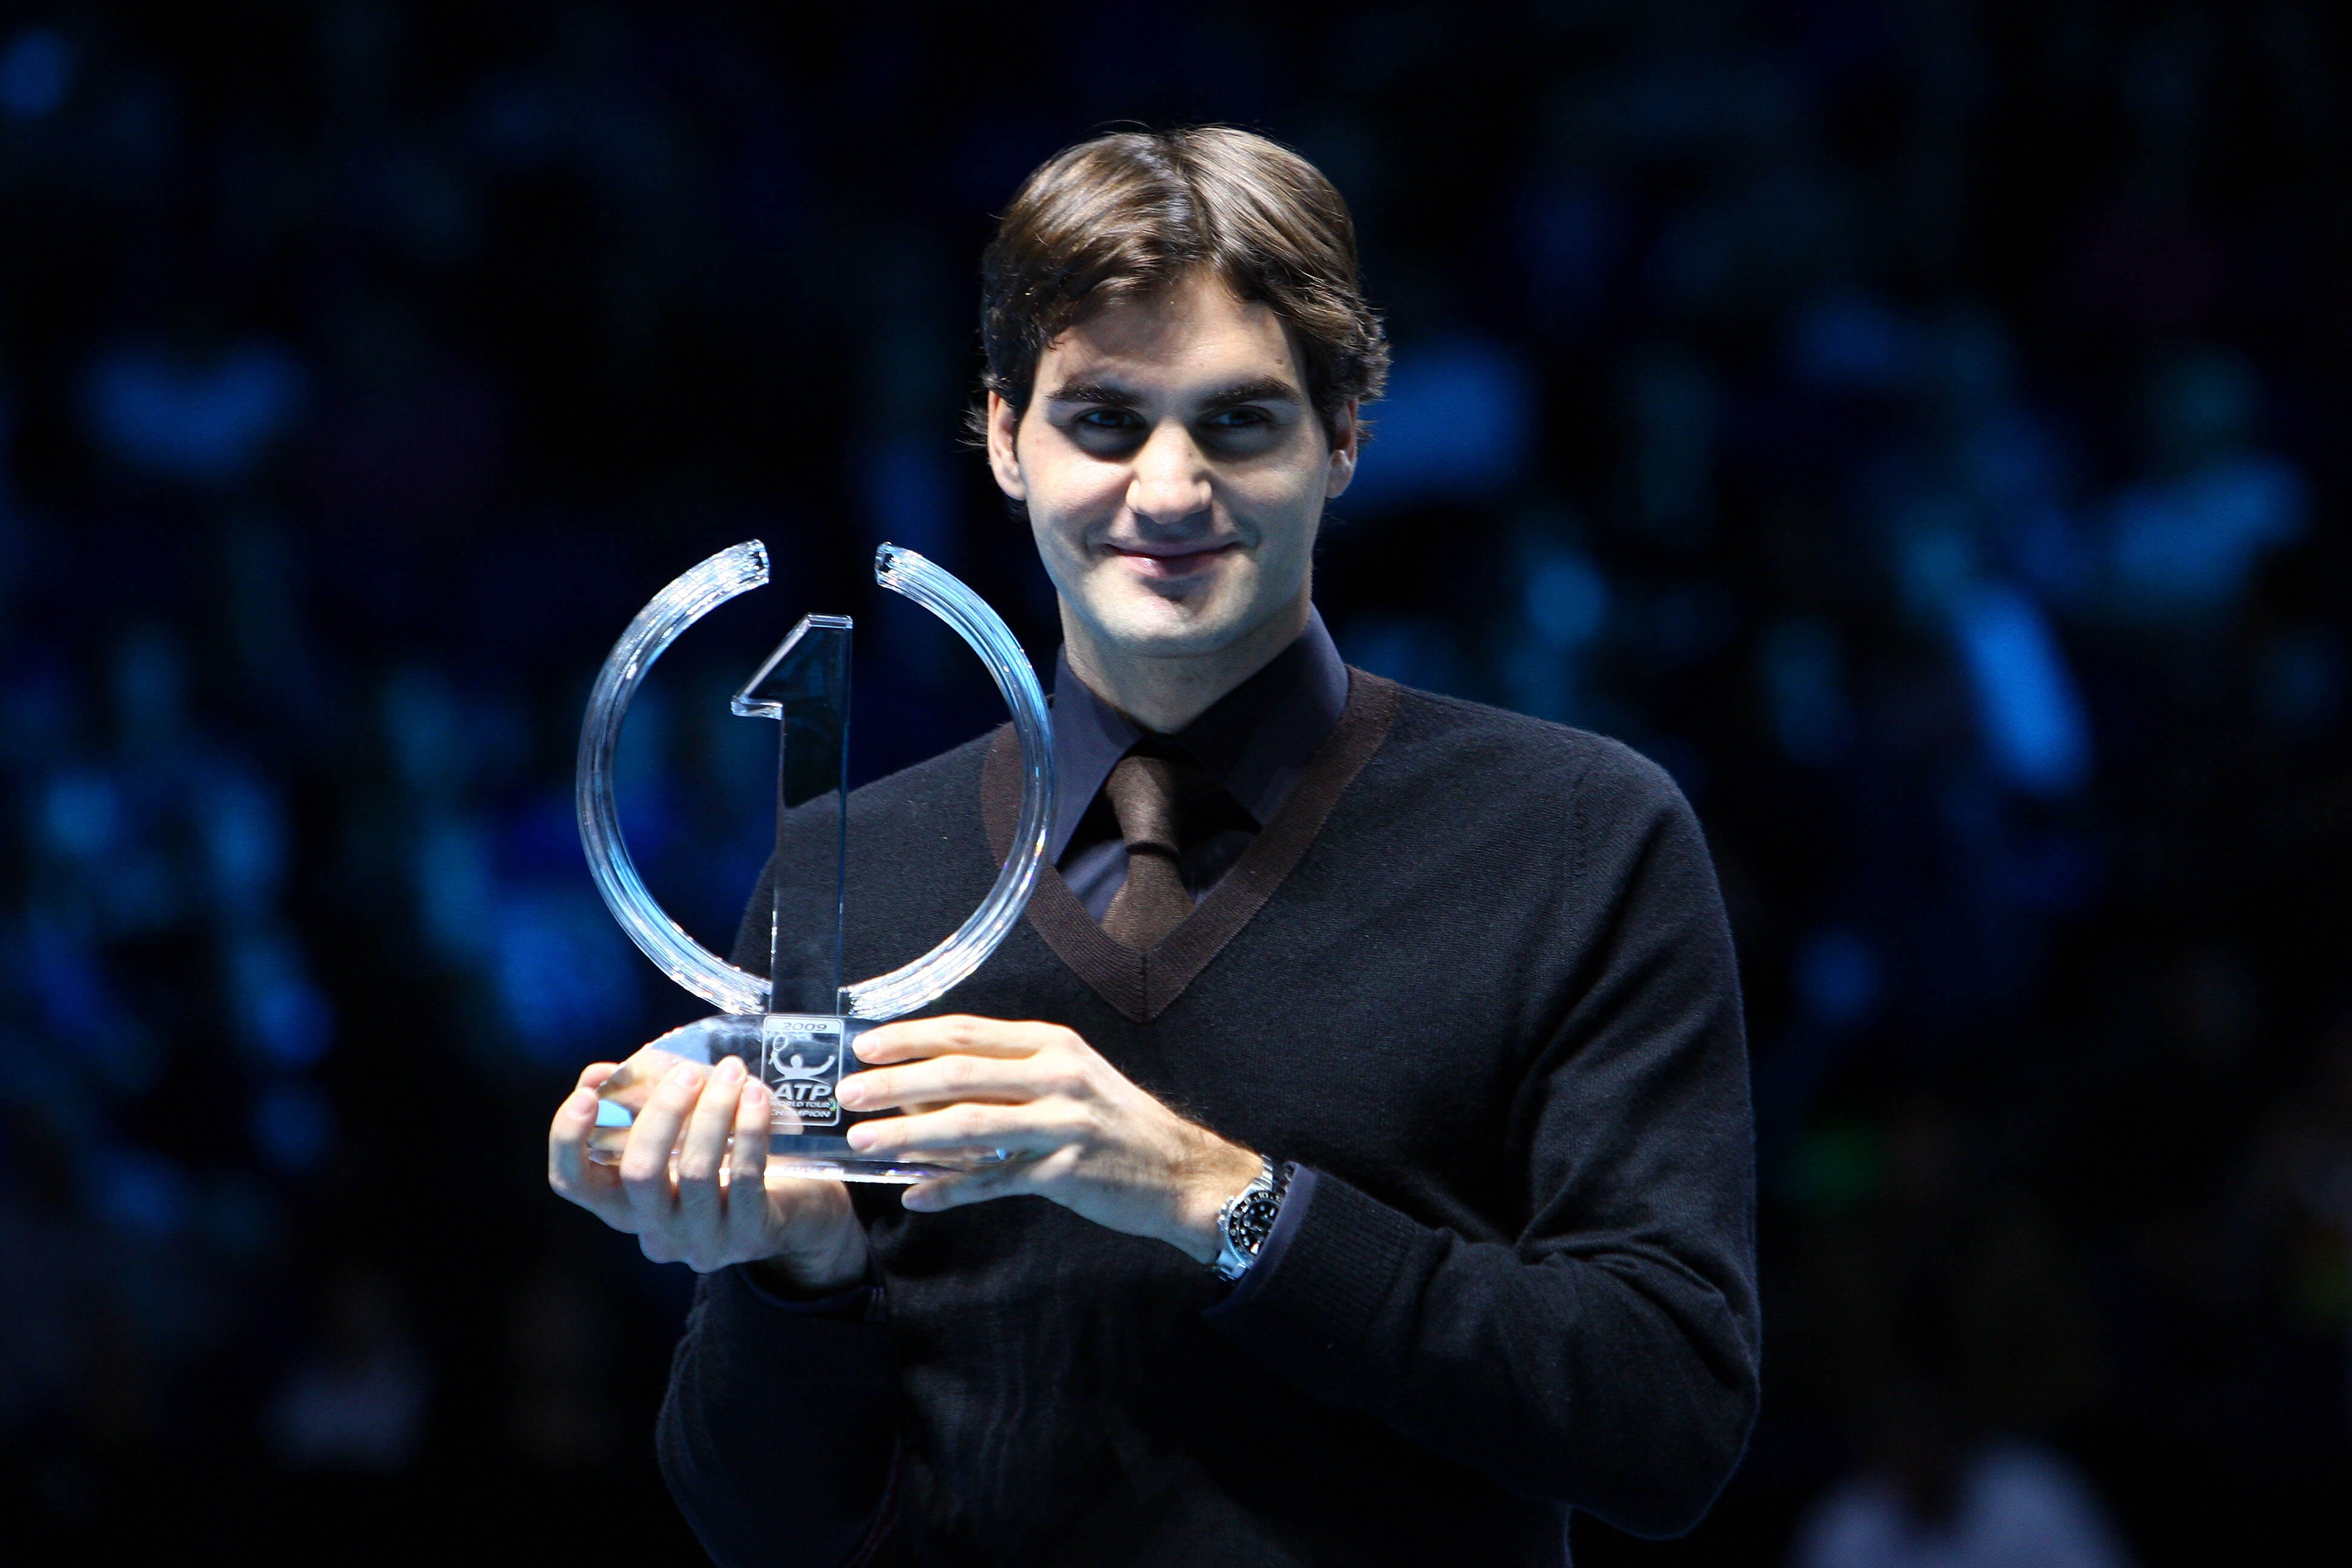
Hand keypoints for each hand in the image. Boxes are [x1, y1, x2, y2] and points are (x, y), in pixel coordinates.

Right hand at [548, 1051, 866, 1292]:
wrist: (793, 1210)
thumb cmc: (723, 1162)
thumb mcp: (677, 1137)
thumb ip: (637, 1103)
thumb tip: (602, 1074)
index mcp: (623, 1204)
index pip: (573, 1183)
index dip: (568, 1140)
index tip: (587, 1095)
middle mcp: (655, 1231)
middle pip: (639, 1173)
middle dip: (662, 1113)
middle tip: (688, 1073)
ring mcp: (702, 1242)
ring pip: (695, 1173)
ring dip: (714, 1112)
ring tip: (732, 1072)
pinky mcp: (749, 1238)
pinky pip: (744, 1177)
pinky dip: (749, 1129)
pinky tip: (756, 1098)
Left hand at [836, 1016, 1262, 1263]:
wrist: (1182, 1173)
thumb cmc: (1116, 1125)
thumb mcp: (1068, 1081)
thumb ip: (1007, 1077)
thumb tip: (926, 1086)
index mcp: (1053, 1045)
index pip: (969, 1032)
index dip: (912, 1037)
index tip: (865, 1045)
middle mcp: (1058, 1076)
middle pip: (960, 1073)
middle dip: (897, 1083)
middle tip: (850, 1094)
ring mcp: (1063, 1124)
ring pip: (969, 1125)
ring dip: (910, 1134)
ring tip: (867, 1143)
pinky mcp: (1066, 1171)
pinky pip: (994, 1180)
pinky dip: (950, 1189)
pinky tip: (917, 1195)